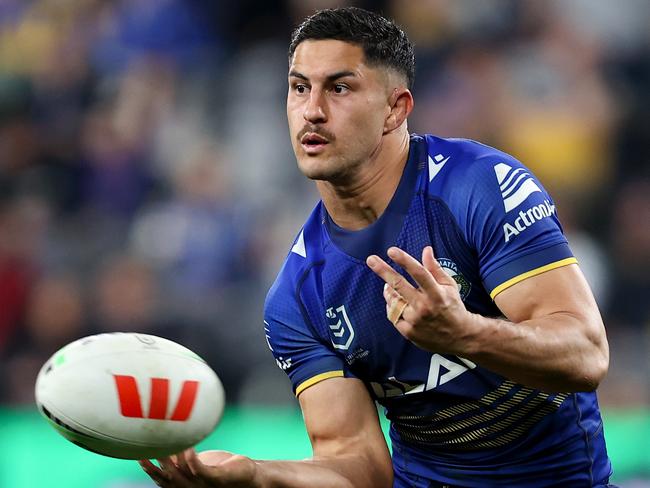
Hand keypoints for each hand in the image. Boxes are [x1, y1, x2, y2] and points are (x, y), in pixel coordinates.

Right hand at [139, 449, 260, 486]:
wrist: (250, 478)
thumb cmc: (225, 470)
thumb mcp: (201, 464)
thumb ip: (185, 459)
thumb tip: (172, 444)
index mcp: (185, 485)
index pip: (162, 479)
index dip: (149, 469)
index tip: (138, 454)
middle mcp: (191, 487)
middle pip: (168, 476)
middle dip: (156, 462)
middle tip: (146, 447)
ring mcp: (204, 485)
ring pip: (182, 473)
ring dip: (172, 459)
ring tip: (166, 443)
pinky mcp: (217, 479)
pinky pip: (200, 470)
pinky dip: (191, 459)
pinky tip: (187, 447)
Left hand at [366, 246, 476, 354]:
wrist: (459, 337)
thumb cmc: (452, 307)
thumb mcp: (449, 286)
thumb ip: (435, 268)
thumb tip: (426, 249)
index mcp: (436, 293)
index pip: (419, 273)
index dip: (404, 260)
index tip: (392, 250)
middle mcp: (424, 307)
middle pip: (399, 285)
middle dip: (383, 271)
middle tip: (371, 259)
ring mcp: (415, 320)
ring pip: (393, 300)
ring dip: (388, 290)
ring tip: (389, 285)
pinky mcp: (408, 332)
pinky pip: (392, 314)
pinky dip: (392, 306)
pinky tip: (397, 303)